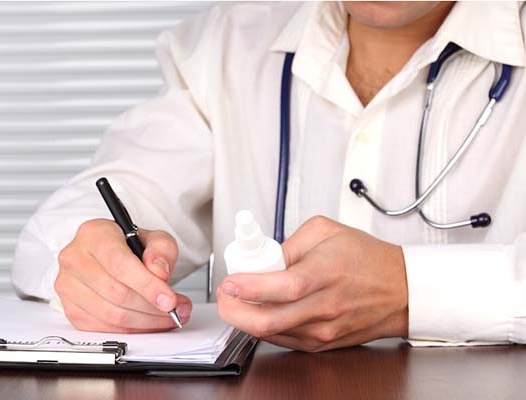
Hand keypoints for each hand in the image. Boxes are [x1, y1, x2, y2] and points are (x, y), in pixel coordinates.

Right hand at [54, 219, 191, 332]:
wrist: (108, 255)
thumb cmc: (128, 246)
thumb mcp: (153, 238)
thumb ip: (161, 250)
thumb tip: (159, 271)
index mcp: (94, 234)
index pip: (119, 264)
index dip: (147, 285)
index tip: (169, 300)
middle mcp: (75, 259)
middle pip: (117, 293)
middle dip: (152, 307)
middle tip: (176, 309)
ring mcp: (68, 286)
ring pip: (111, 314)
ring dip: (146, 322)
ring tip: (168, 316)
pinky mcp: (71, 309)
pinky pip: (104, 328)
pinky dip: (132, 330)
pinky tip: (148, 322)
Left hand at [217, 216, 407, 351]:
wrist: (401, 290)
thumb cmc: (367, 259)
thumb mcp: (326, 232)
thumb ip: (289, 243)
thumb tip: (263, 259)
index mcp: (324, 274)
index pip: (280, 287)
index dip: (248, 287)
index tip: (229, 282)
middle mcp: (324, 307)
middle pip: (267, 321)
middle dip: (234, 311)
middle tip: (225, 296)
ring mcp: (323, 330)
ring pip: (271, 334)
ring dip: (245, 319)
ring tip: (239, 301)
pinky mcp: (322, 343)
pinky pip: (283, 340)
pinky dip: (264, 328)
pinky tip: (259, 313)